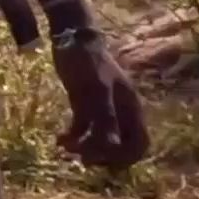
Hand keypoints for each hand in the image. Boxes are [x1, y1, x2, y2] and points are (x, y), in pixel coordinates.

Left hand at [53, 40, 149, 168]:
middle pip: (121, 146)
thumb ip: (105, 116)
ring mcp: (102, 109)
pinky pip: (83, 130)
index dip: (126, 157)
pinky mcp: (84, 106)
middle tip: (81, 158)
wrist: (71, 38)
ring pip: (100, 140)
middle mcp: (120, 112)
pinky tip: (59, 139)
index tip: (104, 161)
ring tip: (65, 149)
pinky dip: (73, 138)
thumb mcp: (97, 89)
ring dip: (85, 149)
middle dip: (103, 156)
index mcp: (131, 107)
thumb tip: (113, 146)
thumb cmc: (88, 60)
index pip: (139, 143)